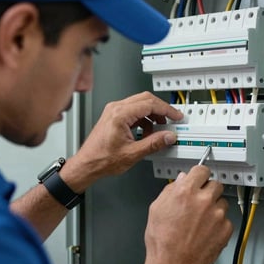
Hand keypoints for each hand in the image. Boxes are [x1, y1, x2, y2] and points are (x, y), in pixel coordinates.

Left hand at [67, 92, 182, 185]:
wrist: (87, 164)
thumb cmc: (101, 159)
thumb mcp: (133, 153)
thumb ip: (154, 143)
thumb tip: (168, 137)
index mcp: (120, 114)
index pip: (150, 104)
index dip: (167, 110)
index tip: (176, 116)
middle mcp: (115, 109)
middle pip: (145, 99)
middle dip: (161, 110)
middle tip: (171, 120)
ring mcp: (113, 111)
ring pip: (139, 104)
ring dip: (152, 115)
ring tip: (158, 130)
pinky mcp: (113, 117)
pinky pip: (133, 111)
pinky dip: (143, 119)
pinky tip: (147, 132)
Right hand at [144, 166, 232, 263]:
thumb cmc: (162, 241)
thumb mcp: (157, 209)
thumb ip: (170, 190)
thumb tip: (180, 181)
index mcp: (186, 191)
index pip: (201, 170)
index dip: (199, 174)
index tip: (200, 177)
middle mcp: (204, 200)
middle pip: (215, 184)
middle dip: (208, 190)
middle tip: (200, 200)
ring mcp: (217, 214)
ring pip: (222, 202)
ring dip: (215, 207)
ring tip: (202, 220)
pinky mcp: (225, 228)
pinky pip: (226, 219)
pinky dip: (219, 223)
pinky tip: (206, 231)